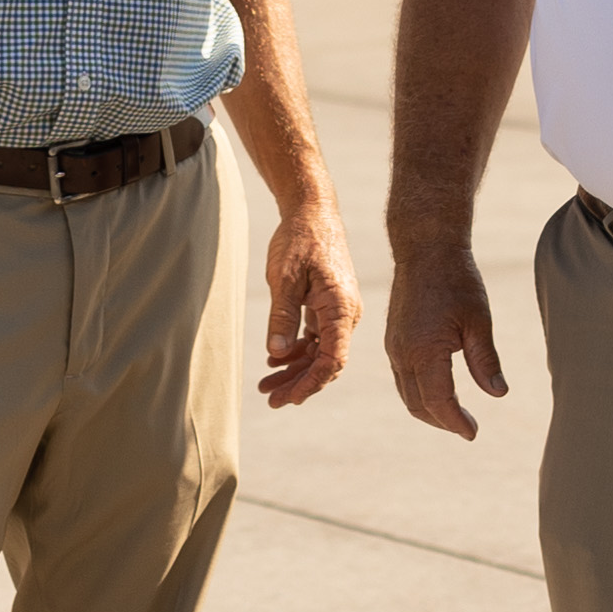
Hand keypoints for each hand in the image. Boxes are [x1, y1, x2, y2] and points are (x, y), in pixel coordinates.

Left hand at [258, 208, 363, 406]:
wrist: (312, 212)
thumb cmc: (300, 240)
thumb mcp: (285, 278)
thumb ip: (282, 316)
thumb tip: (277, 354)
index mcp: (340, 308)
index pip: (333, 359)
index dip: (311, 383)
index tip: (288, 398)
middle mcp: (346, 314)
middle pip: (326, 362)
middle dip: (299, 384)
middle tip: (270, 399)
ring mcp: (338, 311)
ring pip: (320, 352)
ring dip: (296, 370)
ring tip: (267, 385)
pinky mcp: (329, 306)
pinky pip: (317, 338)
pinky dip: (298, 352)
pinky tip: (276, 361)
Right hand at [382, 245, 510, 439]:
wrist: (425, 250)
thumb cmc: (457, 281)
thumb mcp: (479, 321)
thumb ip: (486, 361)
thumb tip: (498, 394)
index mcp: (425, 351)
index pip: (439, 402)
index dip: (456, 422)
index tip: (473, 433)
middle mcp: (403, 353)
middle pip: (419, 405)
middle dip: (442, 422)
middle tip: (467, 428)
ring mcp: (394, 347)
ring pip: (407, 394)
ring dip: (429, 410)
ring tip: (455, 415)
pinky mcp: (393, 340)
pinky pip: (402, 378)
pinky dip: (419, 393)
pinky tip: (439, 389)